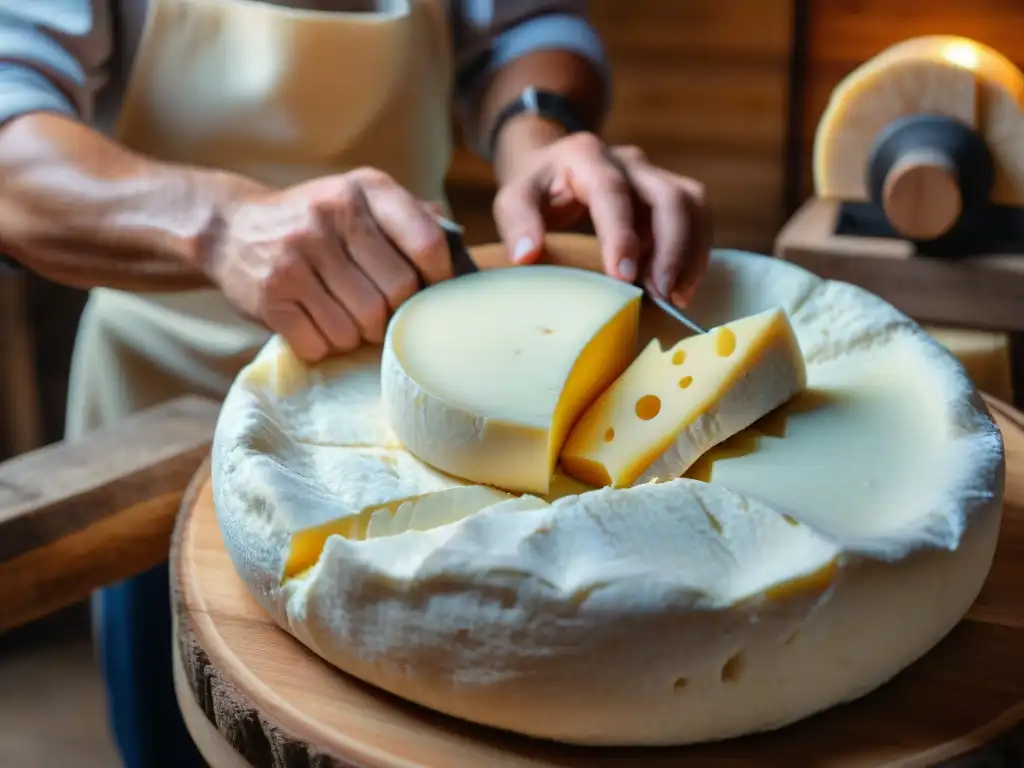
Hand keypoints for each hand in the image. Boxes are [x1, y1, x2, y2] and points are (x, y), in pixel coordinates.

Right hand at [205, 168, 450, 361]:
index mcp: (364, 190)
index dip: (439, 278)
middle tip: (384, 316)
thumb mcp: (358, 199)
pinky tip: (317, 327)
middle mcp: (330, 215)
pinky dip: (324, 345)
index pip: (427, 242)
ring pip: (359, 325)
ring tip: (348, 320)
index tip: (433, 292)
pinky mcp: (270, 294)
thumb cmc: (313, 222)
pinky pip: (319, 342)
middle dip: (395, 315)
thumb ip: (409, 216)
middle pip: (396, 293)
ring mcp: (297, 255)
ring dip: (359, 335)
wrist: (229, 227)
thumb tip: (459, 247)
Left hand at [493, 132, 711, 305]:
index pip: (611, 191)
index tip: (623, 276)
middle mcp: (628, 161)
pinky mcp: (670, 193)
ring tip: (676, 297)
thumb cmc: (537, 189)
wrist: (555, 165)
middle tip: (661, 294)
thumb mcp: (514, 199)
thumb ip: (518, 222)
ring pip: (692, 203)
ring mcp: (654, 175)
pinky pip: (697, 216)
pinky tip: (680, 287)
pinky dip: (695, 252)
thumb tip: (526, 255)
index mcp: (586, 156)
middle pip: (668, 196)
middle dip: (671, 248)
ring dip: (691, 252)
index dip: (621, 234)